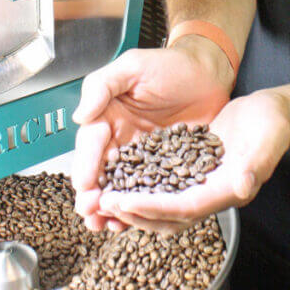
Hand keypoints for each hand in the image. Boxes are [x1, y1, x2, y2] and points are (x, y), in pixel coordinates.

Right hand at [71, 43, 231, 230]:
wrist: (208, 72)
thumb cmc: (170, 64)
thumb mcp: (132, 66)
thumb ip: (103, 86)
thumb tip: (80, 115)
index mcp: (107, 117)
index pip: (91, 144)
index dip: (86, 165)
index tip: (84, 185)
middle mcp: (121, 139)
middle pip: (102, 172)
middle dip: (93, 196)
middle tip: (91, 213)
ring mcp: (144, 156)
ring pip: (124, 187)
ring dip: (113, 208)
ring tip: (107, 226)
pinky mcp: (168, 166)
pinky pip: (153, 190)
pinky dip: (143, 207)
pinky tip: (138, 221)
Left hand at [93, 89, 289, 236]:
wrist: (273, 113)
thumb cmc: (272, 124)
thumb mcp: (267, 139)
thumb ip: (255, 164)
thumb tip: (243, 185)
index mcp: (227, 190)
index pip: (183, 207)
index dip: (153, 207)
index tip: (124, 203)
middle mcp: (211, 193)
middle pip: (168, 215)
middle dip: (135, 212)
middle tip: (104, 204)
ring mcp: (201, 183)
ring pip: (162, 205)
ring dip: (134, 204)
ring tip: (106, 196)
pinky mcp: (193, 169)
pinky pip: (163, 185)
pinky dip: (142, 186)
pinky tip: (122, 175)